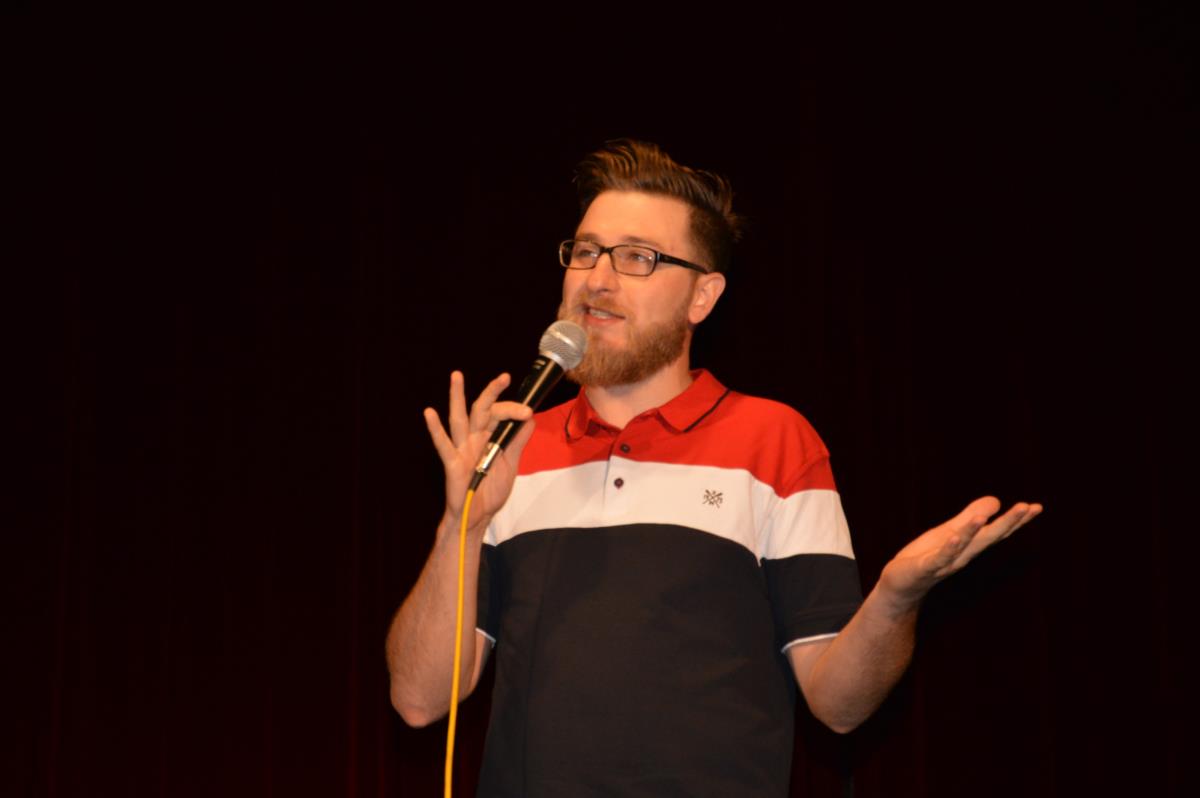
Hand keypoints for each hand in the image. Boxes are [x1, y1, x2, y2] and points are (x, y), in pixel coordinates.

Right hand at [423, 371, 534, 533]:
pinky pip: (443, 445)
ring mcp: (461, 449)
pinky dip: (435, 429)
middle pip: (481, 410)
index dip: (513, 410)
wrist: (478, 516)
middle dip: (492, 393)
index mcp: (489, 437)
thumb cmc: (491, 490)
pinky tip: (429, 413)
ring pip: (459, 419)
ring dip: (457, 397)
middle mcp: (474, 438)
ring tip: (456, 375)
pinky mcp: (452, 463)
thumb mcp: (511, 464)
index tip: (528, 413)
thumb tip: (529, 418)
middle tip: (504, 377)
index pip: (500, 414)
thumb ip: (517, 441)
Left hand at [878, 497, 1042, 612]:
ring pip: (965, 546)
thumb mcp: (950, 532)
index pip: (997, 532)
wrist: (902, 585)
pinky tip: (955, 537)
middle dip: (1008, 523)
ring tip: (987, 514)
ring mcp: (945, 562)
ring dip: (976, 531)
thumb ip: (970, 518)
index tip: (1037, 507)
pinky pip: (939, 558)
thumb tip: (997, 500)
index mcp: (970, 546)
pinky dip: (948, 548)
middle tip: (1028, 507)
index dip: (1017, 520)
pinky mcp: (925, 567)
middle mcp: (963, 555)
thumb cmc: (928, 557)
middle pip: (989, 538)